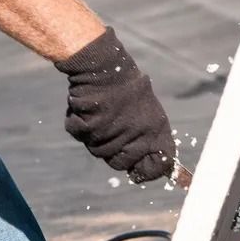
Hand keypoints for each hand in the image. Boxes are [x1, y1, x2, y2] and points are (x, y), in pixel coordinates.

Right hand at [56, 28, 175, 182]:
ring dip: (94, 136)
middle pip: (121, 163)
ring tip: (99, 113)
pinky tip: (87, 109)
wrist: (104, 67)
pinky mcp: (90, 128)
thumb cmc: (126, 88)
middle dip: (113, 153)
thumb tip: (148, 164)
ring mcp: (113, 133)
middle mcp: (137, 135)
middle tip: (109, 132)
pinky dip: (79, 124)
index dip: (148, 172)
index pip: (160, 164)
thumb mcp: (148, 111)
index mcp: (156, 130)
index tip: (139, 173)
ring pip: (98, 151)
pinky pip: (81, 136)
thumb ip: (148, 137)